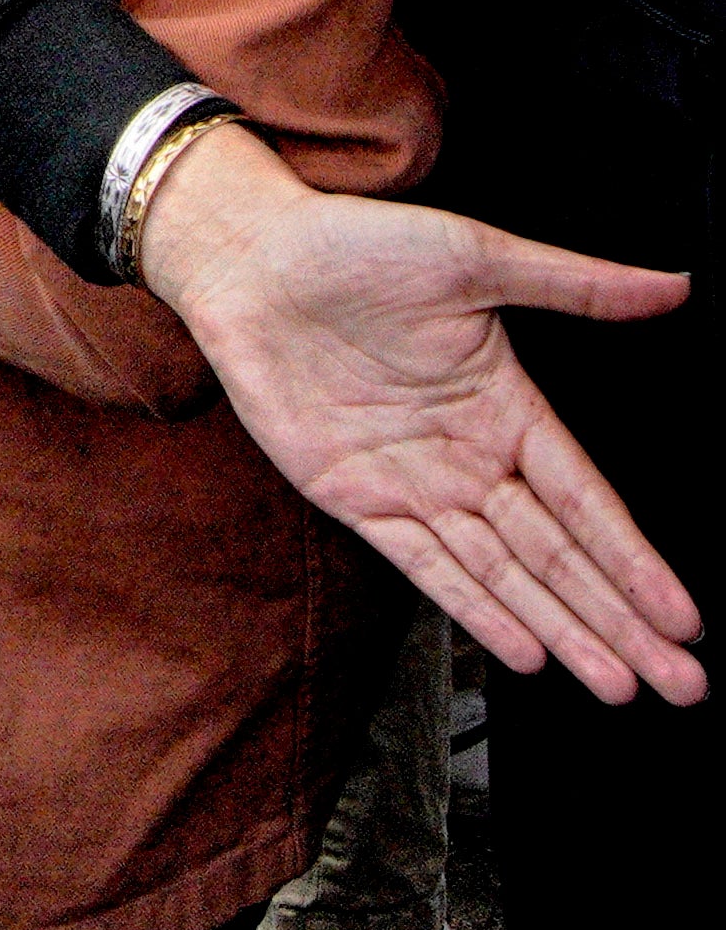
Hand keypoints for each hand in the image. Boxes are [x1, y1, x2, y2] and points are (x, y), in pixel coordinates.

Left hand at [139, 123, 702, 705]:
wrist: (248, 254)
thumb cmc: (355, 244)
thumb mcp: (475, 257)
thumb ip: (575, 285)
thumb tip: (673, 283)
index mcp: (507, 408)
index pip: (588, 502)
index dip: (637, 560)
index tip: (685, 616)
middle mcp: (468, 458)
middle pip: (560, 557)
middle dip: (621, 621)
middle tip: (682, 683)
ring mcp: (413, 483)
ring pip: (503, 575)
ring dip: (562, 631)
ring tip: (618, 685)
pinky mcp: (352, 496)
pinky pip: (422, 565)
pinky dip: (472, 608)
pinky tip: (523, 649)